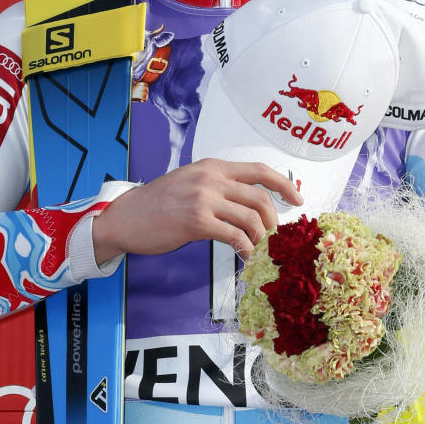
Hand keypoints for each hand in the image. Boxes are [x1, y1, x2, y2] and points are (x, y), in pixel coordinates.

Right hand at [91, 159, 302, 263]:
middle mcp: (211, 178)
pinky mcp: (197, 221)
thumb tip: (251, 203)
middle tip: (275, 238)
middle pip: (260, 198)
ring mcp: (204, 198)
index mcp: (213, 166)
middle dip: (274, 221)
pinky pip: (235, 236)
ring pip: (251, 218)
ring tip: (259, 250)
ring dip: (262, 239)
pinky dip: (246, 249)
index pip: (259, 170)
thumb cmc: (159, 204)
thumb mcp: (192, 182)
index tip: (298, 200)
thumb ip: (219, 186)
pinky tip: (245, 257)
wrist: (126, 217)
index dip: (284, 185)